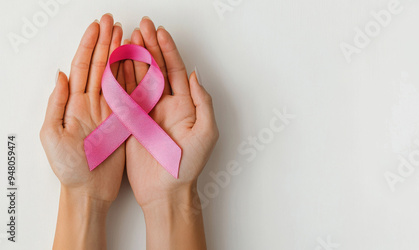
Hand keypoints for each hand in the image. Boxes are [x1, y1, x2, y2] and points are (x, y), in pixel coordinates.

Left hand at [40, 14, 123, 248]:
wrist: (89, 190)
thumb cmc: (69, 168)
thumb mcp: (52, 135)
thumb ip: (57, 103)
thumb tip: (62, 75)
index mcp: (76, 104)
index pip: (83, 66)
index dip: (89, 45)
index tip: (97, 26)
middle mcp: (94, 103)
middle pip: (100, 65)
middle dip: (107, 42)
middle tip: (113, 22)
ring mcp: (111, 111)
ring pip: (117, 76)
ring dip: (121, 55)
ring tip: (128, 35)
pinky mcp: (126, 121)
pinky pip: (132, 95)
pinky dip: (135, 78)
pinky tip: (139, 63)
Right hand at [123, 17, 218, 206]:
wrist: (167, 191)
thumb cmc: (189, 165)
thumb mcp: (206, 132)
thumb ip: (203, 102)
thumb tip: (195, 75)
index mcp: (184, 105)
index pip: (175, 71)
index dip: (168, 51)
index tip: (160, 33)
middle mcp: (165, 105)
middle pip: (156, 69)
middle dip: (149, 47)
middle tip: (142, 26)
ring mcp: (146, 112)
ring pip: (138, 78)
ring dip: (134, 58)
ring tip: (128, 37)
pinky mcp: (131, 122)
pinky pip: (124, 96)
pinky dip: (119, 78)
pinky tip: (116, 62)